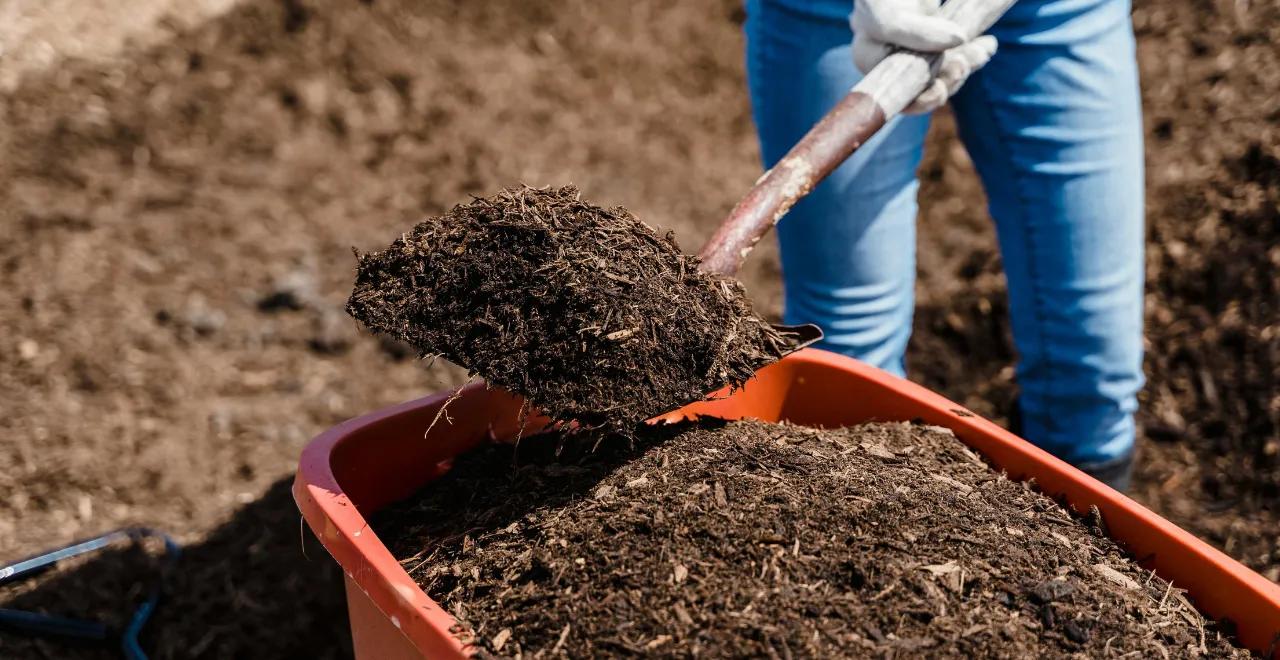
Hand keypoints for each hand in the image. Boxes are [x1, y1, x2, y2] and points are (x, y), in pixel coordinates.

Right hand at [851, 0, 997, 113]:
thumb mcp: (886, 13)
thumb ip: (916, 31)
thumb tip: (960, 40)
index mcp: (870, 59)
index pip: (898, 95)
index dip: (922, 99)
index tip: (942, 88)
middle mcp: (890, 60)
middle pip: (924, 86)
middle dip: (949, 79)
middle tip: (966, 62)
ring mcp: (915, 49)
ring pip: (944, 71)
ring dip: (966, 64)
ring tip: (983, 50)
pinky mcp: (935, 37)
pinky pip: (955, 53)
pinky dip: (973, 51)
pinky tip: (988, 44)